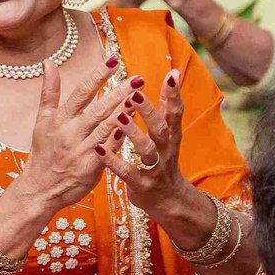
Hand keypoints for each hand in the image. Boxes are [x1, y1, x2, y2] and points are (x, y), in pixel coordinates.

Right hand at [16, 57, 139, 210]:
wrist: (39, 189)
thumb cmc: (42, 153)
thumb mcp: (41, 120)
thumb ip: (49, 91)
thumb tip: (48, 63)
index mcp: (60, 119)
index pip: (82, 92)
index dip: (97, 75)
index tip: (113, 60)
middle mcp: (70, 133)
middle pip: (98, 108)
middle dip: (119, 92)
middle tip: (138, 78)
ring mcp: (80, 151)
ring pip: (106, 128)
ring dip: (124, 112)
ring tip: (140, 98)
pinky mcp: (89, 169)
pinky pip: (108, 151)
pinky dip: (120, 139)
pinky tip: (134, 128)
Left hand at [96, 67, 189, 216]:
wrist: (168, 201)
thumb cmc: (162, 159)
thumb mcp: (168, 134)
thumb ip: (166, 107)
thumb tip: (173, 72)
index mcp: (171, 136)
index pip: (176, 112)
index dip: (174, 94)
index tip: (172, 75)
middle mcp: (166, 151)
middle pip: (161, 129)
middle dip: (150, 111)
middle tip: (137, 92)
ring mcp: (154, 169)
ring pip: (146, 150)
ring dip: (133, 133)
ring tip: (119, 116)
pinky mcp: (141, 185)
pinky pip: (127, 172)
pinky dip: (113, 160)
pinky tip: (99, 149)